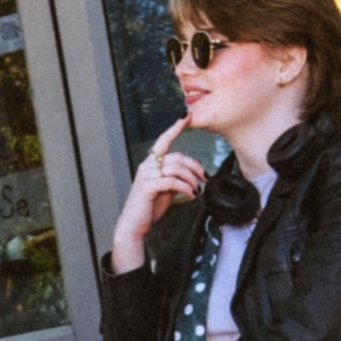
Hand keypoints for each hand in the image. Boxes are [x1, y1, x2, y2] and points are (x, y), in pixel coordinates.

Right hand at [111, 119, 206, 271]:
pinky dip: (185, 187)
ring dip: (191, 179)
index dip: (175, 128)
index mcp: (151, 163)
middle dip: (195, 167)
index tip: (186, 116)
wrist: (135, 225)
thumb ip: (174, 178)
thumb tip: (190, 175)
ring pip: (176, 168)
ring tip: (197, 190)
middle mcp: (147, 165)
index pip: (164, 140)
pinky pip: (172, 181)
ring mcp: (146, 175)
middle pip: (177, 157)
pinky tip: (191, 194)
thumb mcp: (165, 189)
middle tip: (205, 178)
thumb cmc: (149, 208)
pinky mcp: (148, 186)